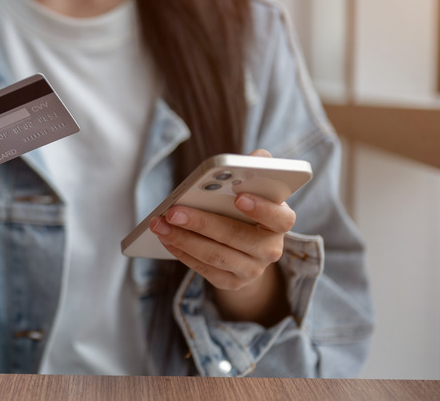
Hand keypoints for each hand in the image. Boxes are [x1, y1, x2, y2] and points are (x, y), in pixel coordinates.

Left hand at [148, 150, 295, 291]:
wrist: (247, 249)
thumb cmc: (246, 208)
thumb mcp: (255, 188)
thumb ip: (256, 169)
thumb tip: (256, 157)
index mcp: (280, 222)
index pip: (281, 218)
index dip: (262, 209)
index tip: (239, 197)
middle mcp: (271, 249)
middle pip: (237, 237)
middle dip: (202, 223)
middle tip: (173, 211)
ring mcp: (252, 270)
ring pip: (215, 256)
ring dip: (183, 239)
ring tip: (160, 224)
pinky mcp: (231, 282)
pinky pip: (204, 269)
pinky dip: (182, 252)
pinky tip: (165, 238)